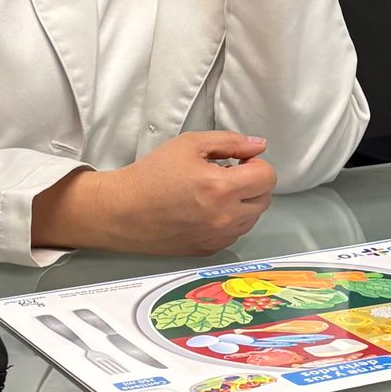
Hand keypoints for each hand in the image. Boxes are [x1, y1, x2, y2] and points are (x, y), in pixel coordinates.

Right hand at [31, 131, 276, 255]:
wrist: (122, 211)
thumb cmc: (153, 173)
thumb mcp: (190, 144)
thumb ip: (230, 141)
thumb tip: (260, 145)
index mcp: (222, 188)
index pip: (268, 177)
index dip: (256, 163)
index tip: (237, 160)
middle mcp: (225, 218)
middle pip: (264, 199)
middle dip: (253, 182)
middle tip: (227, 174)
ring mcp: (218, 238)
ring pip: (252, 218)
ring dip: (244, 202)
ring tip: (215, 192)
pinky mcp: (209, 250)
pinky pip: (235, 233)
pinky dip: (230, 219)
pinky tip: (207, 210)